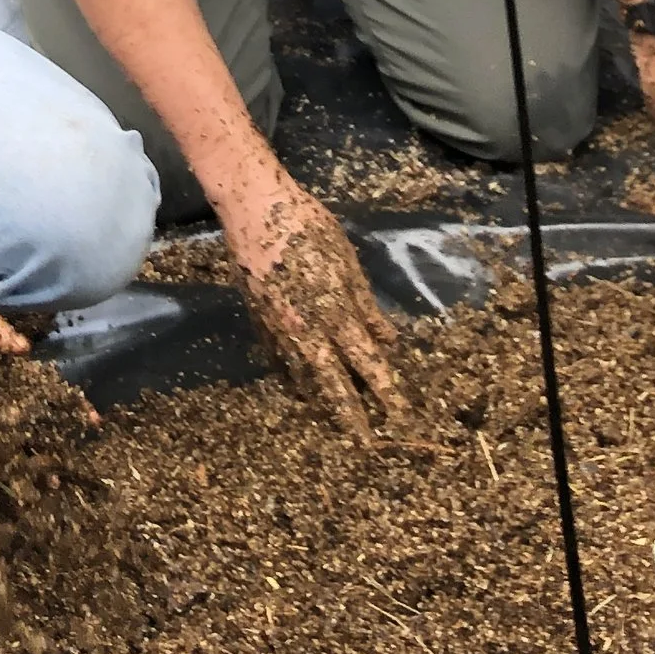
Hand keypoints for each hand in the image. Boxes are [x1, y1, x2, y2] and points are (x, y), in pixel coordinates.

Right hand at [216, 166, 401, 437]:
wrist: (252, 208)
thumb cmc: (307, 226)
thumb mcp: (347, 261)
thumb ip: (366, 306)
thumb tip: (387, 342)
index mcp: (335, 312)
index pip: (369, 365)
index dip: (388, 395)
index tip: (402, 420)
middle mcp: (307, 330)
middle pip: (333, 385)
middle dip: (351, 417)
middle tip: (365, 445)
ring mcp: (278, 329)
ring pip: (301, 377)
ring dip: (319, 400)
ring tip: (333, 418)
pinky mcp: (257, 321)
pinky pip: (278, 360)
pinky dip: (291, 375)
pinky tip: (297, 382)